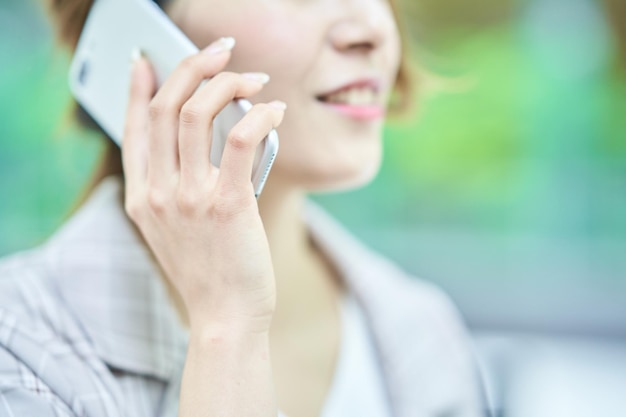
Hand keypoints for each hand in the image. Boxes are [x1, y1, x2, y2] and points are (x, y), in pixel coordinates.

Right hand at [121, 38, 284, 333]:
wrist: (225, 317)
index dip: (141, 88)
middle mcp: (160, 192)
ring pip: (197, 113)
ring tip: (254, 79)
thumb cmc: (209, 271)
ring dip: (227, 83)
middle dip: (191, 67)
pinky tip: (274, 111)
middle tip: (220, 53)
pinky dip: (260, 115)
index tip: (149, 62)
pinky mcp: (229, 205)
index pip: (134, 128)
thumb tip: (207, 136)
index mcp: (143, 196)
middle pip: (165, 107)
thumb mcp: (175, 228)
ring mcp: (190, 198)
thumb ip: (176, 186)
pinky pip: (242, 139)